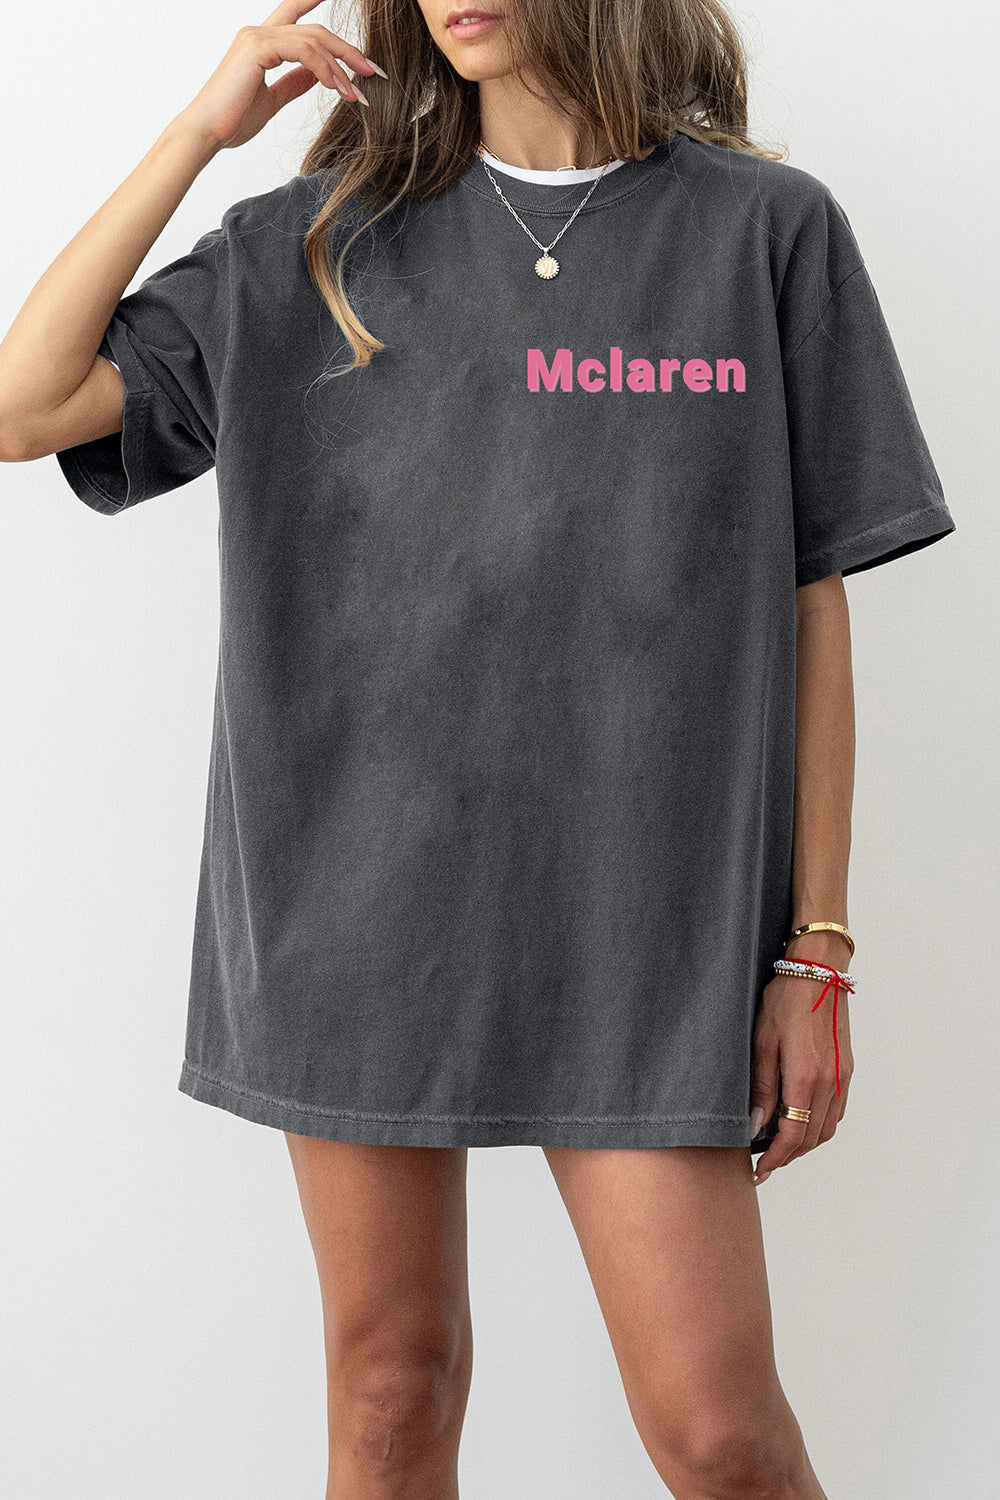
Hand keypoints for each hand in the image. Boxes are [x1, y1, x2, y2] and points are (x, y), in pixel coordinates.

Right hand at [173, 0, 385, 153]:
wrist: (207, 133)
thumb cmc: (233, 120)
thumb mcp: (273, 99)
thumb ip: (295, 82)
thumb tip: (319, 74)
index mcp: (262, 42)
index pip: (297, 14)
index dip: (319, 4)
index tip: (347, 14)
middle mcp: (259, 32)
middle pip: (315, 29)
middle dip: (347, 50)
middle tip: (372, 71)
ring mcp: (257, 36)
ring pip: (313, 39)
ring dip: (341, 66)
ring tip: (356, 92)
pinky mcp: (257, 47)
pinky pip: (304, 51)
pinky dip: (325, 68)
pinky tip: (337, 87)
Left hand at [749, 944, 854, 1184]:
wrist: (818, 971)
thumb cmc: (785, 999)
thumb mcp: (761, 1041)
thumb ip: (762, 1087)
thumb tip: (756, 1124)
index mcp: (806, 1077)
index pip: (793, 1135)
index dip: (775, 1159)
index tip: (759, 1171)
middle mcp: (830, 1082)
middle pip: (812, 1138)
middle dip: (788, 1157)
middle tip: (764, 1165)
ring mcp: (842, 1077)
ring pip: (827, 1128)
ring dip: (805, 1145)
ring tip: (780, 1149)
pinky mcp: (847, 1069)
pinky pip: (837, 1111)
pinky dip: (820, 1127)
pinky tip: (802, 1123)